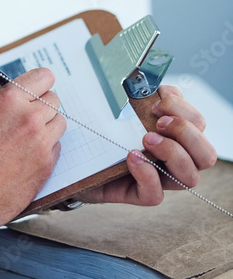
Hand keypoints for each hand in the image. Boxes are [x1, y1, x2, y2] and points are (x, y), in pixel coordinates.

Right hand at [0, 68, 66, 245]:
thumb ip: (1, 103)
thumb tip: (20, 96)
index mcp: (8, 100)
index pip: (43, 77)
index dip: (38, 84)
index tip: (36, 90)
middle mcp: (28, 118)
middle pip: (54, 101)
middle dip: (41, 107)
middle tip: (27, 118)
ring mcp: (40, 143)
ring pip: (58, 124)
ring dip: (46, 128)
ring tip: (25, 140)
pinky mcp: (46, 166)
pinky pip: (56, 148)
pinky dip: (45, 150)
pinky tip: (24, 159)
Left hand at [79, 85, 217, 206]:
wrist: (71, 154)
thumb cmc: (100, 128)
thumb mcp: (119, 105)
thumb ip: (139, 94)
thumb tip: (147, 84)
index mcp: (172, 133)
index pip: (199, 124)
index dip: (185, 110)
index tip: (159, 100)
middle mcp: (172, 158)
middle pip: (205, 155)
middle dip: (187, 134)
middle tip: (158, 122)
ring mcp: (157, 178)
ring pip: (190, 177)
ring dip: (173, 153)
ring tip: (145, 139)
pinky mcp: (136, 194)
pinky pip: (155, 194)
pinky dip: (147, 174)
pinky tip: (131, 157)